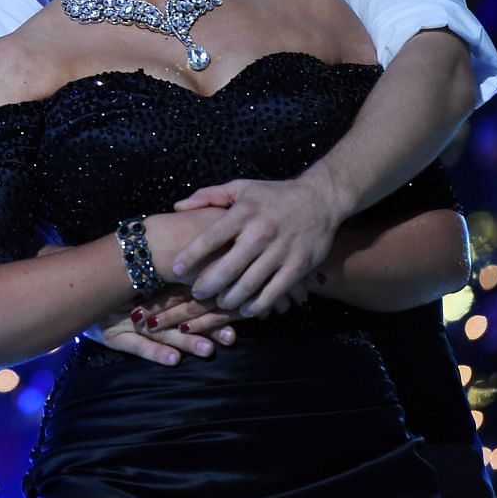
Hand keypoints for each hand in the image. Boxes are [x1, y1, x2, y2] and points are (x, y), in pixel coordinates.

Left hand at [170, 177, 340, 314]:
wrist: (320, 199)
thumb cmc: (273, 195)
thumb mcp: (240, 187)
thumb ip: (208, 196)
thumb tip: (177, 207)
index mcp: (243, 212)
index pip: (211, 237)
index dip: (191, 256)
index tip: (176, 269)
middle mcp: (261, 232)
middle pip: (228, 267)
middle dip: (207, 285)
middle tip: (196, 294)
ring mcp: (281, 250)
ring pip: (250, 284)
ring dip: (230, 299)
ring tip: (219, 303)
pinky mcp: (298, 266)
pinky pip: (274, 291)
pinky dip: (258, 305)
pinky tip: (246, 310)